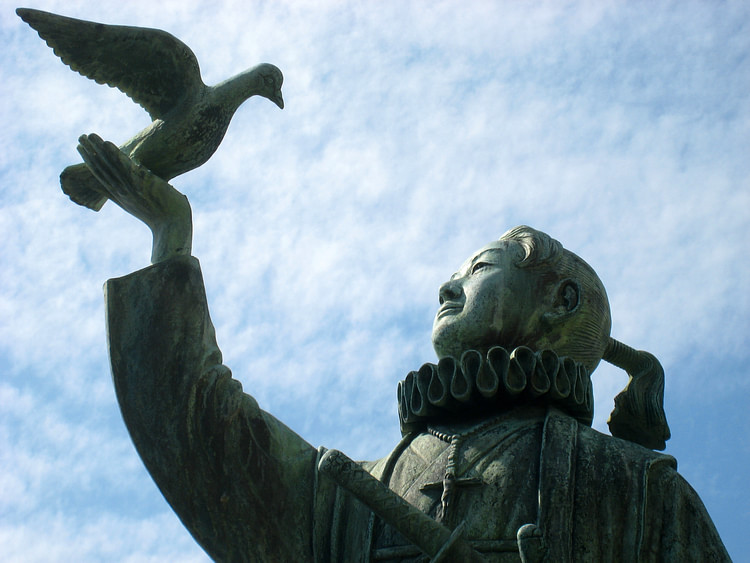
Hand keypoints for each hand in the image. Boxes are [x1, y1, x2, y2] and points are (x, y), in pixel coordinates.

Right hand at [77, 133, 191, 262]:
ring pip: (110, 166)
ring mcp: (131, 188)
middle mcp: (123, 192)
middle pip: (102, 169)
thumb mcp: (146, 205)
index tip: (81, 149)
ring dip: (98, 150)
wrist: (174, 227)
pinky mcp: (142, 184)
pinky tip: (107, 143)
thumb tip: (139, 190)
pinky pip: (126, 167)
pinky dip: (116, 156)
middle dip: (90, 152)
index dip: (91, 162)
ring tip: (88, 135)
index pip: (102, 176)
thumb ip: (137, 196)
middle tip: (80, 137)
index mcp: (122, 196)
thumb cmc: (165, 217)